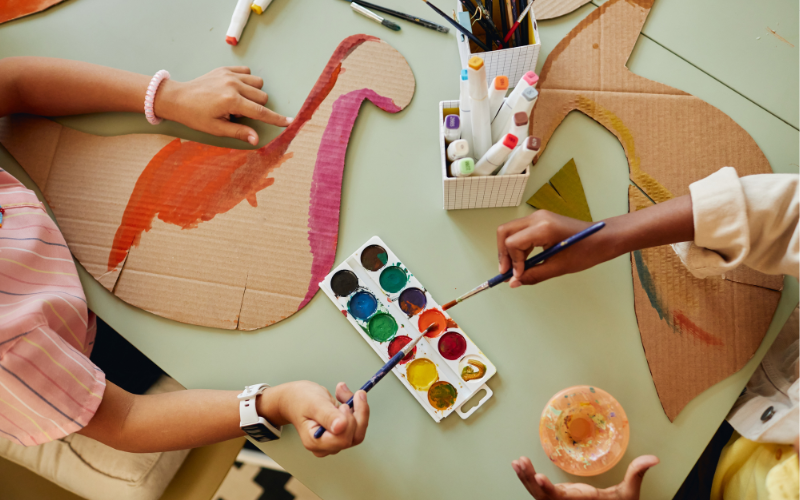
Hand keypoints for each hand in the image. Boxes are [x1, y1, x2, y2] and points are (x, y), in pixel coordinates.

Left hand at [155, 66, 290, 145]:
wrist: (177, 98)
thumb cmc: (195, 116)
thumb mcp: (217, 129)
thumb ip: (239, 132)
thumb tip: (256, 139)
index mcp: (231, 101)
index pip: (260, 112)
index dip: (276, 119)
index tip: (290, 122)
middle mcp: (233, 85)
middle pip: (262, 97)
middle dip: (257, 107)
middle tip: (238, 114)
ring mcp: (229, 75)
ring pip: (257, 83)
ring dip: (253, 94)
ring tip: (237, 102)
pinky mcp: (225, 69)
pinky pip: (247, 72)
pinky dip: (246, 81)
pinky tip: (235, 89)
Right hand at [262, 381, 368, 456]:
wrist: (293, 398)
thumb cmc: (300, 400)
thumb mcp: (314, 404)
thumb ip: (327, 416)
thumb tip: (341, 426)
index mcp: (316, 442)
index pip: (343, 439)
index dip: (349, 422)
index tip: (344, 405)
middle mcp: (326, 445)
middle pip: (354, 436)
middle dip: (357, 412)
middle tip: (351, 393)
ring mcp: (334, 440)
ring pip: (358, 429)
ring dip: (357, 408)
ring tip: (342, 391)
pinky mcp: (341, 433)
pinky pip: (357, 423)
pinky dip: (355, 407)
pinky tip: (344, 395)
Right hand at [496, 210, 607, 287]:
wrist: (603, 238)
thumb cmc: (586, 251)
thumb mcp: (559, 267)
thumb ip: (533, 275)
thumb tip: (513, 283)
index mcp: (543, 228)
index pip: (513, 243)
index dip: (512, 262)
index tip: (517, 276)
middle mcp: (537, 217)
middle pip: (505, 232)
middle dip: (503, 254)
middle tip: (507, 272)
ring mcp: (538, 217)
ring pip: (509, 231)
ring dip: (508, 250)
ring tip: (515, 269)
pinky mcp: (540, 220)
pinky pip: (520, 231)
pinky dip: (517, 246)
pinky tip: (523, 260)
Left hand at [511, 456, 658, 498]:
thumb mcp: (629, 494)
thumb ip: (636, 474)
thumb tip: (653, 458)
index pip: (561, 498)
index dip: (548, 490)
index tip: (539, 478)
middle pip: (542, 496)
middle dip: (529, 481)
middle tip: (521, 464)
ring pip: (537, 495)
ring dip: (525, 479)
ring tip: (517, 463)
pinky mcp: (557, 498)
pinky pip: (538, 492)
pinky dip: (527, 480)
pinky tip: (520, 466)